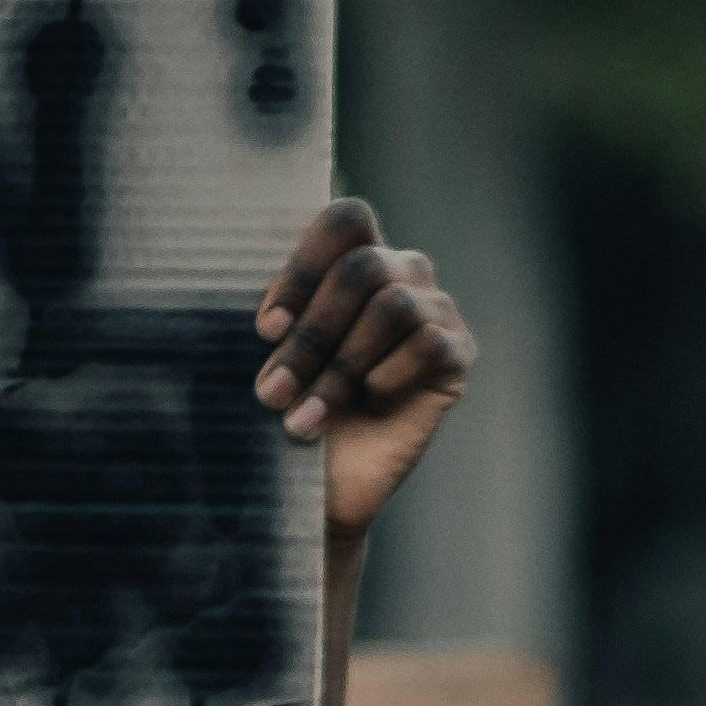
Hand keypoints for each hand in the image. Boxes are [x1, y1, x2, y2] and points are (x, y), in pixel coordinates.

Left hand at [247, 199, 473, 546]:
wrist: (318, 485)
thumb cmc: (284, 408)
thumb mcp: (264, 354)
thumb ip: (272, 312)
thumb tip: (248, 285)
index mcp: (351, 257)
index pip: (345, 219)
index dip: (304, 266)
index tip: (265, 329)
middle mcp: (400, 272)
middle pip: (362, 267)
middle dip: (309, 335)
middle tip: (270, 391)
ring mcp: (435, 309)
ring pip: (392, 307)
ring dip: (338, 368)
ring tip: (302, 418)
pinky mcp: (457, 353)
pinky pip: (427, 345)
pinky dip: (387, 377)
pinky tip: (369, 404)